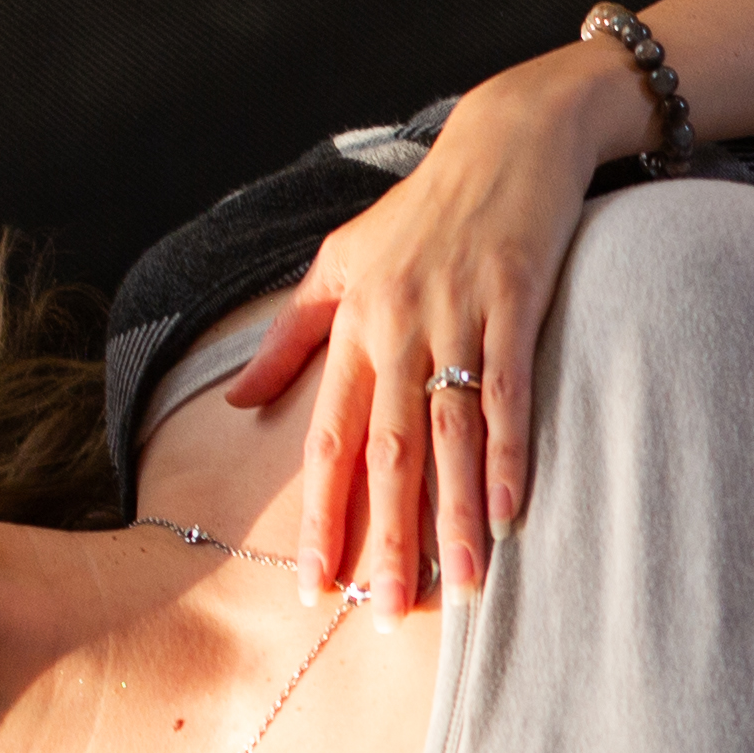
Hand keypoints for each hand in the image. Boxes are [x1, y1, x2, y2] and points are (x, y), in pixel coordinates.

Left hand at [215, 54, 642, 601]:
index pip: (328, 439)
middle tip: (388, 615)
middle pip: (388, 454)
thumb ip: (290, 337)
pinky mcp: (516, 302)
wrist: (506, 137)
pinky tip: (509, 512)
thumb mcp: (340, 261)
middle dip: (388, 541)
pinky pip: (508, 392)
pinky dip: (509, 454)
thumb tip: (236, 403)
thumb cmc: (422, 207)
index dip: (323, 516)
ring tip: (460, 590)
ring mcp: (459, 316)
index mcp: (354, 325)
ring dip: (454, 518)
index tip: (317, 585)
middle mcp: (399, 327)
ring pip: (451, 436)